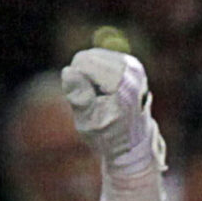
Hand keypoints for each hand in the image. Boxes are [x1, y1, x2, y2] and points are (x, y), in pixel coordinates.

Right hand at [60, 46, 166, 182]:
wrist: (133, 143)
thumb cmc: (108, 135)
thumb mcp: (88, 123)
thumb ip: (78, 97)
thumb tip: (68, 71)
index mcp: (122, 80)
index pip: (82, 61)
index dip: (77, 82)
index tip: (89, 103)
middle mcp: (131, 67)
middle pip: (87, 56)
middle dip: (83, 78)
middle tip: (95, 102)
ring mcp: (133, 64)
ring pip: (92, 56)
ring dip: (89, 77)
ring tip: (102, 99)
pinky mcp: (130, 63)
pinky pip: (99, 60)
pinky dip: (96, 75)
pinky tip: (106, 94)